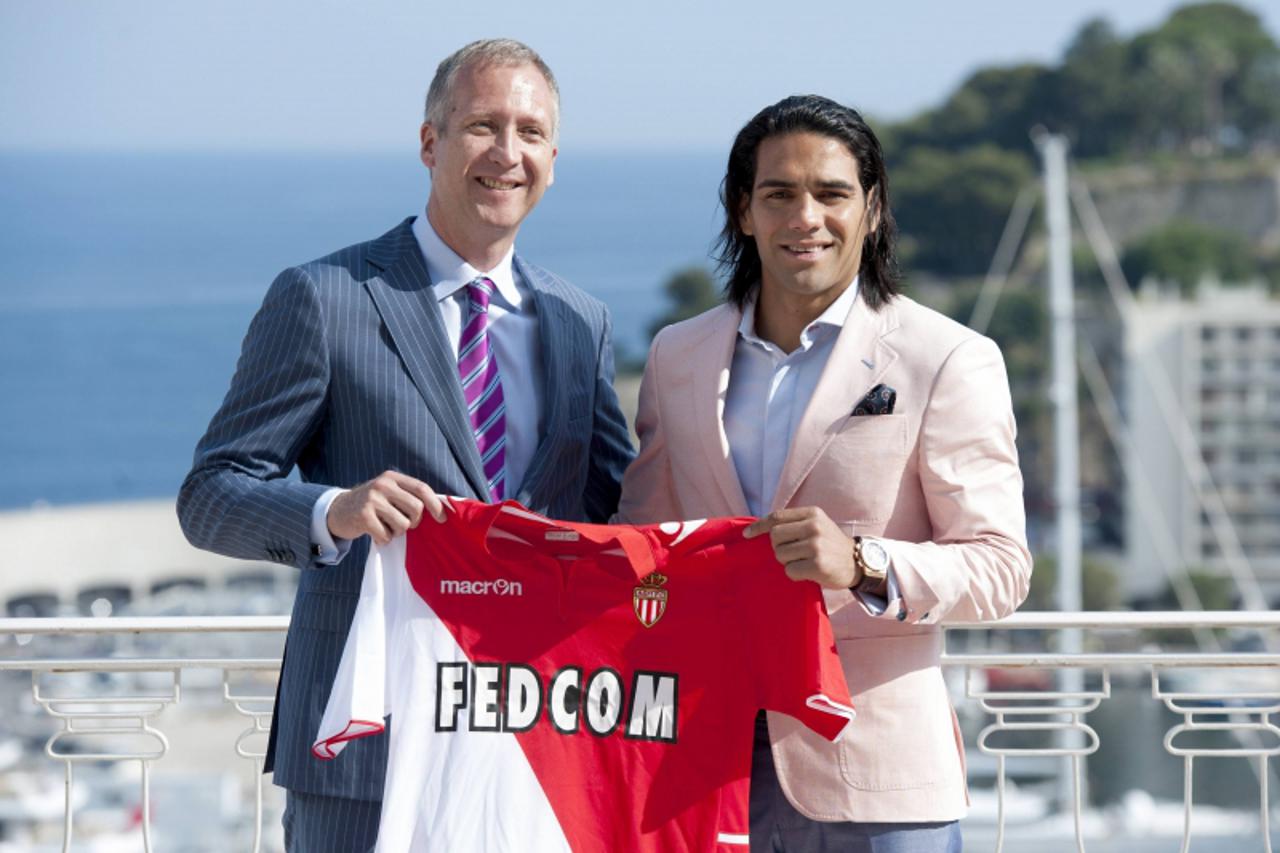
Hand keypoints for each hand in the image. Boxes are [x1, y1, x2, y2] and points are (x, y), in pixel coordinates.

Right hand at [328, 471, 445, 545]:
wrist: (337, 511)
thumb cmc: (371, 504)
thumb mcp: (388, 492)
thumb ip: (408, 496)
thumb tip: (440, 510)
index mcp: (392, 477)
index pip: (421, 488)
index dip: (435, 505)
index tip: (442, 519)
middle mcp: (382, 485)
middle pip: (416, 508)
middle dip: (414, 522)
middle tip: (403, 524)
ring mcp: (372, 500)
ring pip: (403, 525)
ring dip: (396, 532)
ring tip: (385, 527)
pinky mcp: (363, 517)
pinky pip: (386, 535)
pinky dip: (383, 539)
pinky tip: (374, 533)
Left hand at [744, 507, 858, 589]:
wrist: (857, 562)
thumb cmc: (830, 544)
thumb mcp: (816, 525)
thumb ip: (794, 523)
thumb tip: (759, 528)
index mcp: (812, 513)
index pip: (776, 517)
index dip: (758, 526)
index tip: (747, 535)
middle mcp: (814, 526)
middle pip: (775, 537)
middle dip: (778, 547)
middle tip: (793, 552)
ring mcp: (816, 546)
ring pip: (780, 555)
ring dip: (787, 562)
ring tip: (804, 561)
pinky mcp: (817, 565)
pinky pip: (790, 571)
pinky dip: (795, 574)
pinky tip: (809, 571)